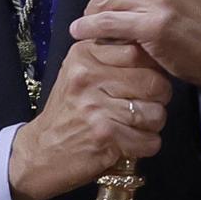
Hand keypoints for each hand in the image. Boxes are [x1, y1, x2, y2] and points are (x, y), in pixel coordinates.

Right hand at [6, 42, 169, 199]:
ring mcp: (96, 108)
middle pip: (154, 82)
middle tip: (148, 106)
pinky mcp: (104, 136)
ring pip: (156, 113)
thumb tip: (153, 48)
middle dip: (160, 98)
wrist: (40, 151)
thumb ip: (110, 56)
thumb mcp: (79, 72)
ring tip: (137, 126)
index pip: (138, 52)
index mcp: (84, 55)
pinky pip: (149, 140)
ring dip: (154, 124)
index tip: (147, 81)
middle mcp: (89, 77)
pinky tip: (132, 143)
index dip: (153, 69)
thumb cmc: (68, 111)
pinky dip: (147, 145)